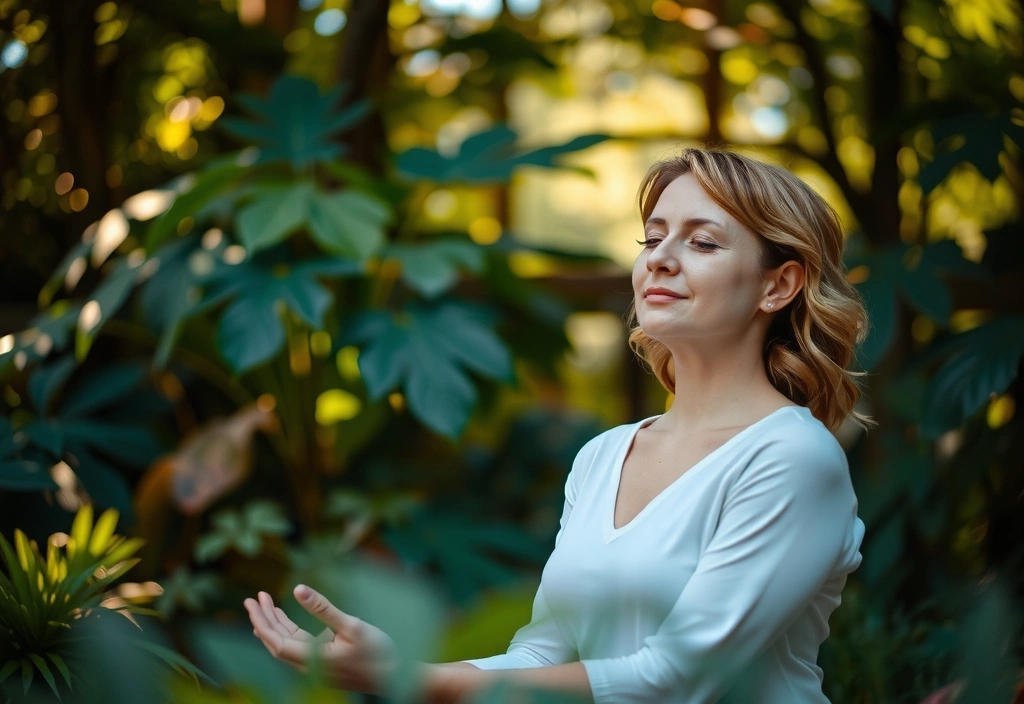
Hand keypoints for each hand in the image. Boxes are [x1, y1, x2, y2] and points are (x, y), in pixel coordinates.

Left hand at [244, 584, 399, 694]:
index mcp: (313, 659)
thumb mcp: (352, 625)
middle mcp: (310, 668)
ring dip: (275, 626)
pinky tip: (286, 621)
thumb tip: (297, 589)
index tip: (253, 602)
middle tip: (253, 599)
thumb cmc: (378, 651)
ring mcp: (316, 669)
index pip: (276, 642)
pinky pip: (298, 648)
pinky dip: (289, 633)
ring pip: (287, 646)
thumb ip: (323, 608)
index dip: (262, 622)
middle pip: (277, 644)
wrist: (397, 677)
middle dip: (263, 620)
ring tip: (266, 605)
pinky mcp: (323, 666)